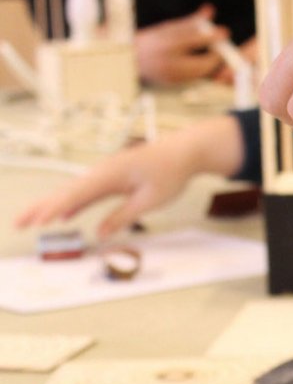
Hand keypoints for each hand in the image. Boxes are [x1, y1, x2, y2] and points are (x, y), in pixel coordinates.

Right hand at [15, 116, 243, 237]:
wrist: (184, 151)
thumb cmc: (170, 173)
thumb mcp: (150, 200)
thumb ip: (123, 216)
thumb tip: (99, 232)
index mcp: (109, 174)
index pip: (75, 194)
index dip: (53, 209)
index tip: (37, 222)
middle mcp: (102, 172)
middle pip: (66, 191)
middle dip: (40, 207)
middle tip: (18, 223)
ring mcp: (105, 174)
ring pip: (72, 192)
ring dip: (51, 205)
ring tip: (31, 220)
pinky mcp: (111, 178)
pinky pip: (86, 192)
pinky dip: (72, 203)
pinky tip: (62, 215)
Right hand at [135, 6, 230, 84]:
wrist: (132, 62)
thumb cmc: (153, 42)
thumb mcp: (170, 29)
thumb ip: (191, 22)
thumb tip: (210, 10)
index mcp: (165, 43)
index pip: (193, 39)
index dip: (212, 36)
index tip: (225, 32)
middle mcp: (166, 62)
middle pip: (200, 63)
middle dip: (215, 56)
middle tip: (223, 48)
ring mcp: (170, 76)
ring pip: (199, 73)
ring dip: (211, 64)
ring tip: (216, 55)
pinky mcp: (173, 84)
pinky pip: (194, 78)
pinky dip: (202, 71)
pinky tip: (206, 64)